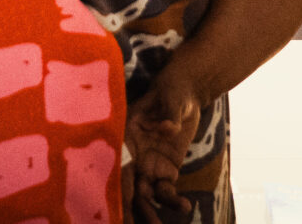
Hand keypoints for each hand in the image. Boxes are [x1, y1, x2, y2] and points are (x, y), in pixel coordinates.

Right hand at [123, 63, 207, 223]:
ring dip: (149, 212)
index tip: (115, 207)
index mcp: (126, 136)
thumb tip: (168, 129)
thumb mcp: (171, 97)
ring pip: (145, 194)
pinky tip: (185, 207)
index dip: (116, 185)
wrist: (186, 93)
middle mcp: (134, 154)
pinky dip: (173, 201)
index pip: (118, 165)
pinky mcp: (166, 170)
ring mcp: (149, 164)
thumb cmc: (172, 91)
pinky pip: (166, 191)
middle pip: (128, 185)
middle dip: (128, 208)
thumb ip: (169, 113)